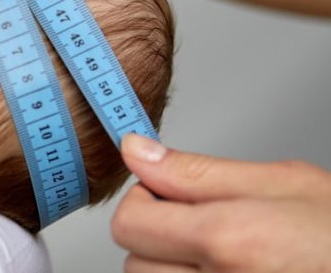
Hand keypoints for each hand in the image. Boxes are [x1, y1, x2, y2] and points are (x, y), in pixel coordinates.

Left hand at [112, 134, 330, 271]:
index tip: (169, 197)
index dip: (145, 202)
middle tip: (204, 229)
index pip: (129, 223)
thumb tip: (136, 152)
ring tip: (224, 259)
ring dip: (172, 270)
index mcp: (229, 240)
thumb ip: (197, 171)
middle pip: (135, 264)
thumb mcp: (284, 183)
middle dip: (158, 240)